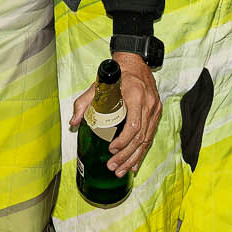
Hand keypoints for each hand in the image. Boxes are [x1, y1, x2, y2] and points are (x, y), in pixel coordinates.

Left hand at [67, 53, 161, 174]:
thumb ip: (84, 102)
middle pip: (140, 138)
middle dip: (126, 156)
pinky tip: (134, 165)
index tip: (111, 149)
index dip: (123, 141)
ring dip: (134, 158)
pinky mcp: (156, 113)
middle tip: (113, 167)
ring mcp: (155, 110)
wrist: (136, 61)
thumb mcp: (98, 85)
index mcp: (135, 97)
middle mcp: (148, 105)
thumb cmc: (117, 73)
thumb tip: (74, 122)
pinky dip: (142, 152)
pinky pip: (150, 136)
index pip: (133, 125)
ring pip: (147, 140)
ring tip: (121, 171)